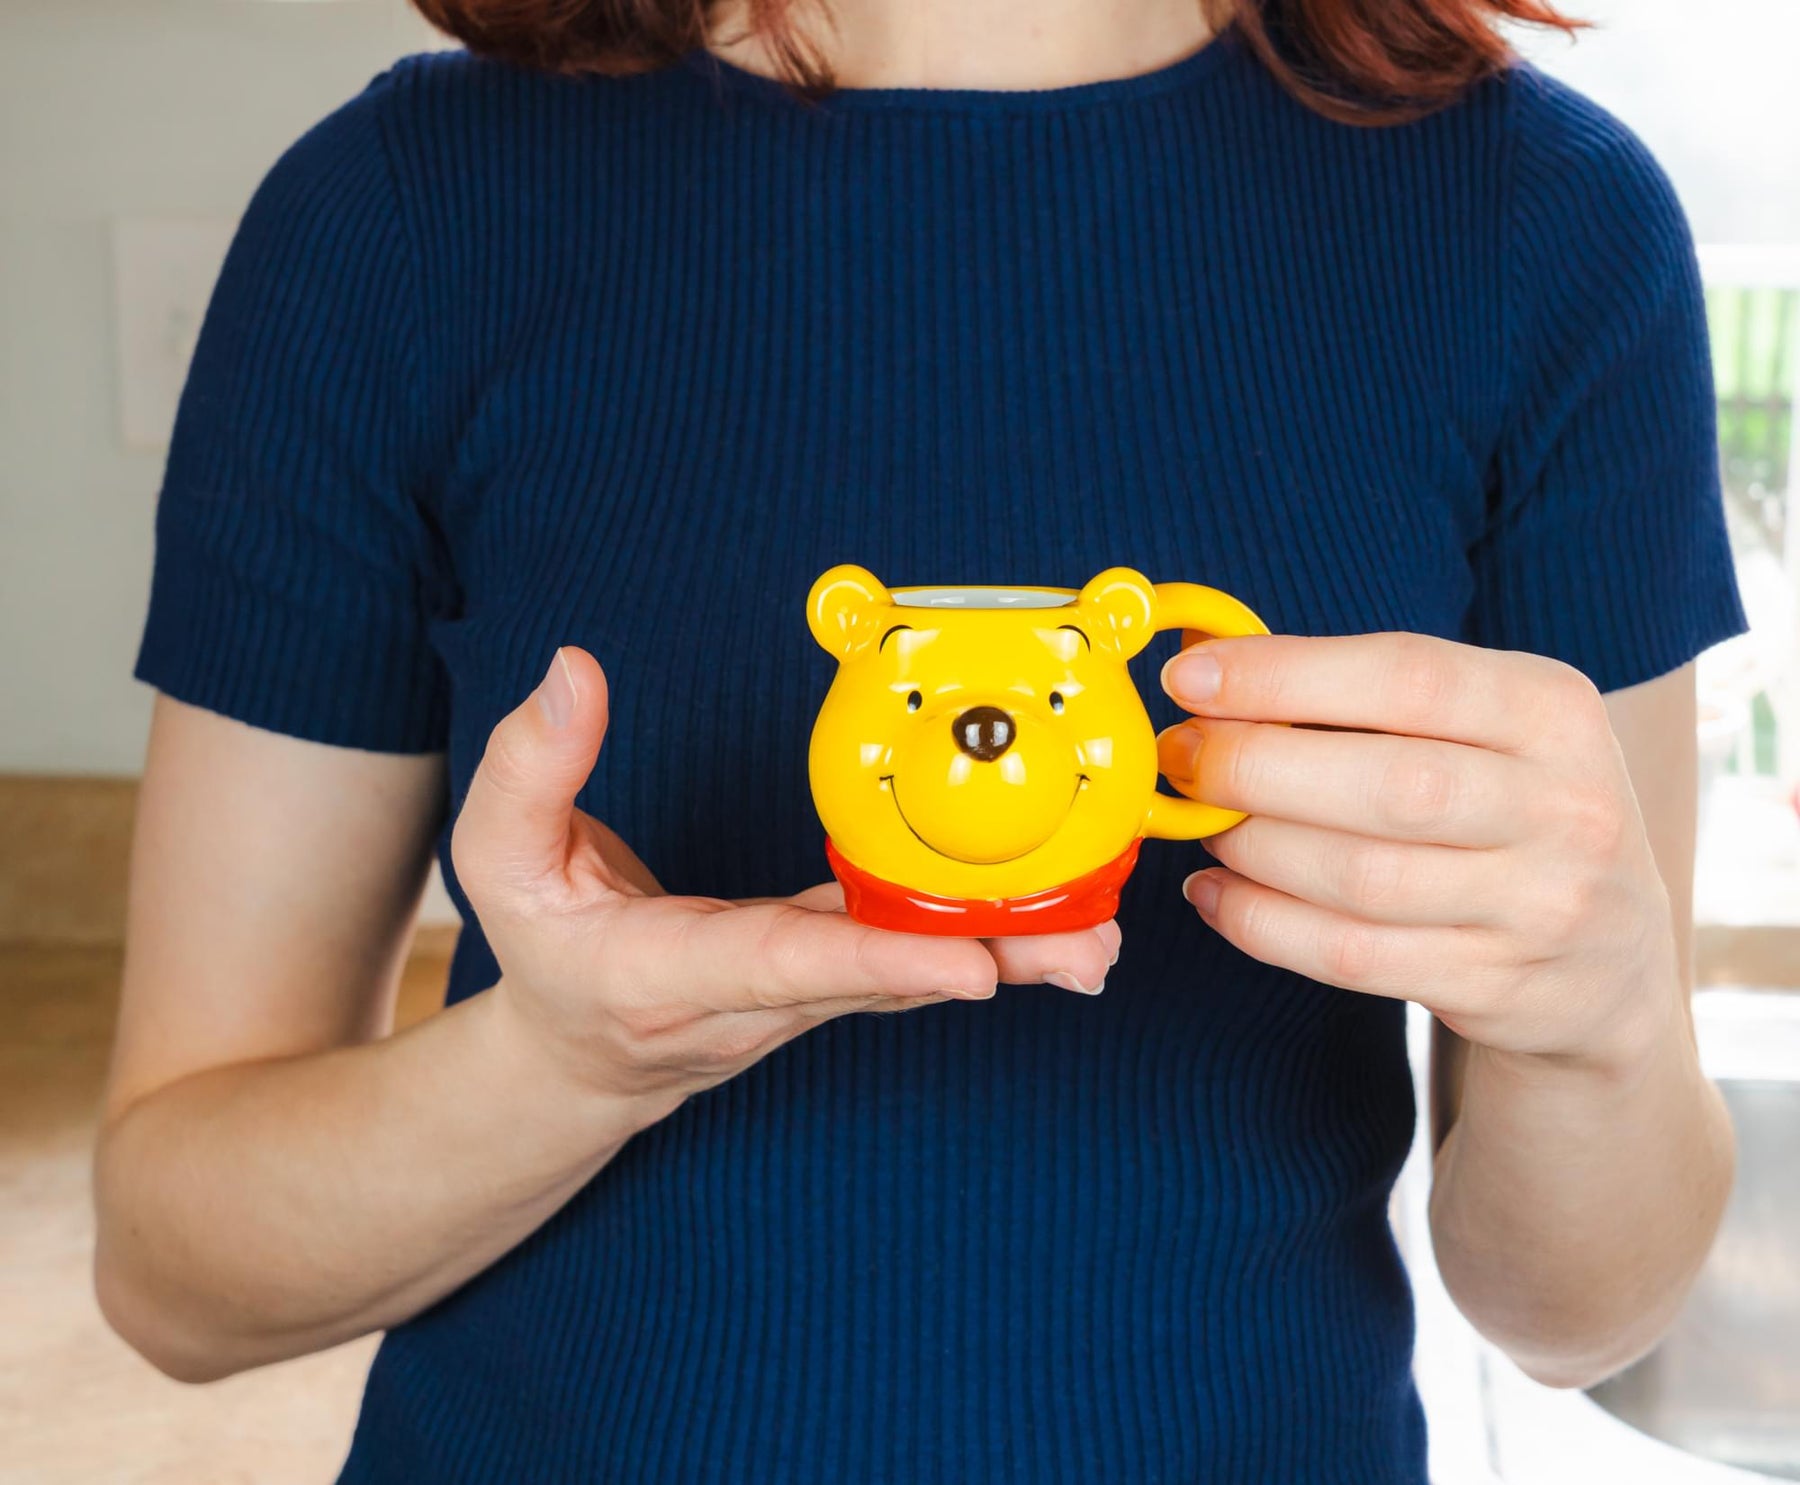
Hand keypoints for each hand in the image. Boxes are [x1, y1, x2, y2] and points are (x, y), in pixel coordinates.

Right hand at [453, 648, 1120, 1115]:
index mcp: (674, 971)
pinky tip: (1058, 923)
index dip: (881, 959)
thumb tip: (576, 673)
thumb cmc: (544, 954)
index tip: (973, 965)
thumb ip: (529, 768)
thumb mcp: (499, 862)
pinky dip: (982, 938)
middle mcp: (756, 1000)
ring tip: (1103, 941)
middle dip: (989, 958)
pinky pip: (909, 952)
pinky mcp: (830, 979)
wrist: (577, 1059)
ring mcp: (801, 999)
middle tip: (1090, 946)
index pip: (783, 965)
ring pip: (912, 971)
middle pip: (882, 975)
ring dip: (1011, 957)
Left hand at [1157, 632, 1680, 1071]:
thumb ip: (1367, 701)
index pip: (1409, 677)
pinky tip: (1216, 895)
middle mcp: (1567, 806)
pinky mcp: (1501, 987)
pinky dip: (1262, 923)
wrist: (1609, 963)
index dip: (1284, 675)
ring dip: (1252, 849)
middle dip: (1254, 768)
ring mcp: (1542, 906)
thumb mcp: (1483, 733)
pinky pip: (1352, 955)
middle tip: (1181, 760)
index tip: (1189, 679)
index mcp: (1553, 711)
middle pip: (1385, 783)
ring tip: (1201, 827)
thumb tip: (1207, 677)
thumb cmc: (1506, 814)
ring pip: (1359, 878)